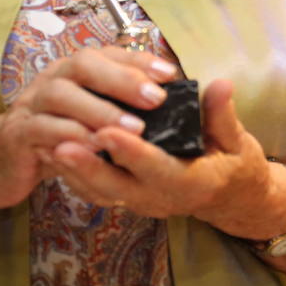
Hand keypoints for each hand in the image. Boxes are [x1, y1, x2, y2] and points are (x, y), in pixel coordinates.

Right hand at [0, 46, 180, 211]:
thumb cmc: (55, 135)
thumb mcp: (88, 116)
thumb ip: (118, 106)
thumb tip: (165, 105)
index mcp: (74, 71)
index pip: (108, 54)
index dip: (140, 61)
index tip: (170, 74)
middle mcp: (53, 79)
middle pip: (84, 65)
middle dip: (123, 79)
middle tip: (155, 99)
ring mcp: (33, 104)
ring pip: (63, 96)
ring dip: (101, 110)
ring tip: (134, 129)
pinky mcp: (18, 133)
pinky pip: (43, 129)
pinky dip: (71, 137)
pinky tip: (96, 148)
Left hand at [44, 79, 285, 237]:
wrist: (230, 198)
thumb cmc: (234, 164)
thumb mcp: (237, 141)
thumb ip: (222, 115)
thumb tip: (221, 84)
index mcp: (190, 182)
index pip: (156, 167)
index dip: (131, 151)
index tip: (107, 131)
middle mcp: (161, 197)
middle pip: (117, 186)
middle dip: (87, 166)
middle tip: (59, 144)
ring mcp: (142, 201)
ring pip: (101, 192)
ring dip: (74, 171)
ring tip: (48, 145)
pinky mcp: (129, 198)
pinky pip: (97, 192)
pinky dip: (75, 176)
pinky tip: (55, 152)